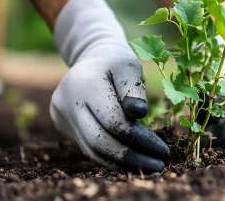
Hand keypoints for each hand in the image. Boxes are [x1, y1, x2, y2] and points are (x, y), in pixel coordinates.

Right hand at [50, 0, 168, 172]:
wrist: (91, 59)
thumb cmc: (116, 62)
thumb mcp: (129, 67)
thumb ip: (134, 89)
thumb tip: (139, 113)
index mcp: (84, 84)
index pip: (112, 120)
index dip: (138, 138)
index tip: (162, 149)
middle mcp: (66, 102)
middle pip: (99, 140)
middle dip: (131, 156)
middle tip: (159, 165)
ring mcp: (61, 116)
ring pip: (92, 149)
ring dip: (122, 162)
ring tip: (149, 166)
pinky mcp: (62, 126)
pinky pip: (88, 148)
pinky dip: (110, 158)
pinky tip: (131, 164)